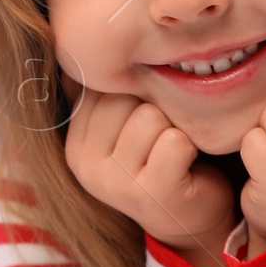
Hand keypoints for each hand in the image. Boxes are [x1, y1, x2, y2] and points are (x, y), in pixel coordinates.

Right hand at [65, 89, 236, 266]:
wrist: (191, 219)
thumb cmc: (158, 161)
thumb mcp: (123, 129)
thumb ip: (100, 96)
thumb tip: (74, 48)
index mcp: (76, 146)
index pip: (100, 87)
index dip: (134, 92)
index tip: (143, 117)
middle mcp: (86, 166)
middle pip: (123, 98)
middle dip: (153, 109)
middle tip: (162, 138)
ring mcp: (117, 183)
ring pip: (150, 116)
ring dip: (173, 128)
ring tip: (174, 151)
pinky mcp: (152, 194)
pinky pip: (174, 140)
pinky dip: (190, 146)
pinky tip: (187, 164)